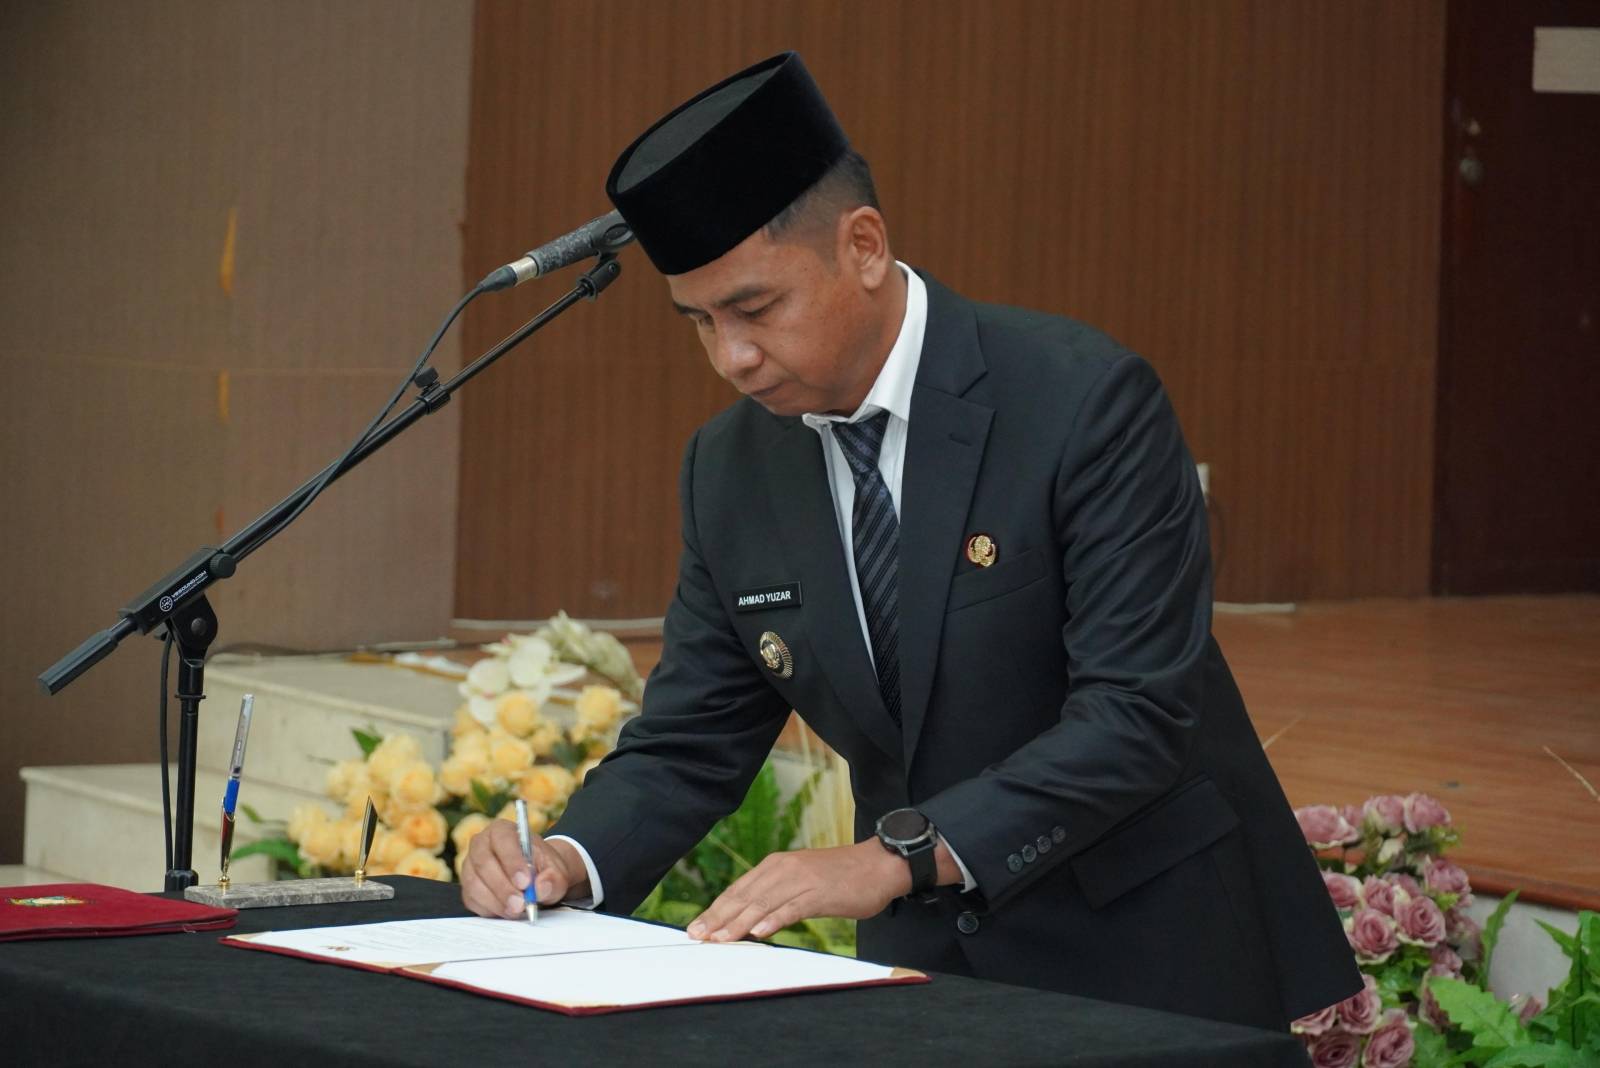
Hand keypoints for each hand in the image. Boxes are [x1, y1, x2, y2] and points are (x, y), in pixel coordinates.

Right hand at [459, 819, 587, 918]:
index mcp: (502, 830)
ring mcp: (470, 866)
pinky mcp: (467, 887)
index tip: (525, 883)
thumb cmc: (544, 868)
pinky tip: (506, 911)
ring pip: (475, 884)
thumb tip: (541, 888)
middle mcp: (481, 844)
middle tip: (520, 904)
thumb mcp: (557, 871)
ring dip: (496, 901)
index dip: (512, 861)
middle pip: (484, 863)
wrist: (538, 877)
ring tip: (517, 910)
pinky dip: (489, 909)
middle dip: (503, 887)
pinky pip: (472, 899)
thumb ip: (553, 878)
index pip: (502, 840)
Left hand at [686, 840, 910, 942]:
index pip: (739, 889)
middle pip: (744, 896)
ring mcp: (802, 880)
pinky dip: (775, 920)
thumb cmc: (840, 876)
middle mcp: (784, 869)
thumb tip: (752, 916)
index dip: (716, 909)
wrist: (879, 864)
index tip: (697, 928)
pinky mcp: (820, 893)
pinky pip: (793, 908)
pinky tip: (760, 932)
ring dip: (739, 923)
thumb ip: (777, 894)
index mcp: (777, 865)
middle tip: (697, 936)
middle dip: (718, 918)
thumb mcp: (802, 880)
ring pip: (763, 903)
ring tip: (720, 939)